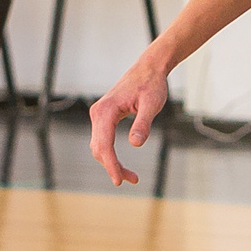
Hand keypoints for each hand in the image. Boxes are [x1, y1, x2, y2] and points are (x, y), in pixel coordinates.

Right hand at [88, 55, 170, 185]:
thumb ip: (143, 123)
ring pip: (100, 146)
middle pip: (99, 148)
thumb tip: (136, 144)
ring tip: (132, 177)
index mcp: (106, 111)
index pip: (104, 144)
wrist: (148, 69)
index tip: (119, 181)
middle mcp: (98, 113)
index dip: (111, 164)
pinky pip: (103, 140)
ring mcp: (99, 115)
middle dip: (113, 167)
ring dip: (112, 163)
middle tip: (133, 180)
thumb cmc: (151, 85)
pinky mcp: (104, 117)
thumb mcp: (152, 104)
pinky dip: (111, 154)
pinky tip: (121, 165)